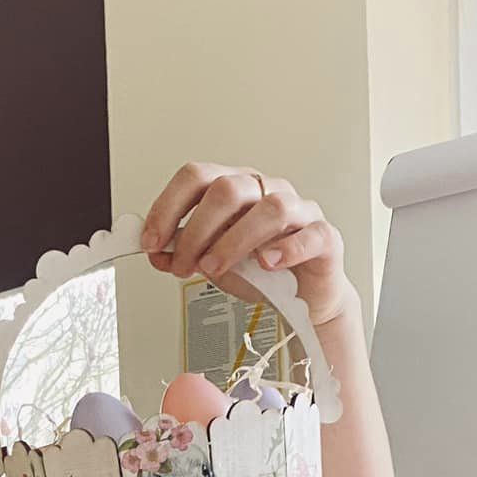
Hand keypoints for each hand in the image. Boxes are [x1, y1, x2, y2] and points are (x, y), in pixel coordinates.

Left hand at [140, 162, 359, 327]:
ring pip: (270, 208)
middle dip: (196, 231)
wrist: (301, 299)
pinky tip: (265, 264)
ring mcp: (298, 211)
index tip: (151, 240)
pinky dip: (286, 249)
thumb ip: (183, 253)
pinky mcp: (324, 237)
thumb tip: (156, 252)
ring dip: (233, 241)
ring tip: (214, 268)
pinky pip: (311, 235)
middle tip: (184, 264)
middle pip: (228, 189)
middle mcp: (265, 191)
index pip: (196, 177)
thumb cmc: (261, 272)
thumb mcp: (212, 262)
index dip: (168, 207)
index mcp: (235, 188)